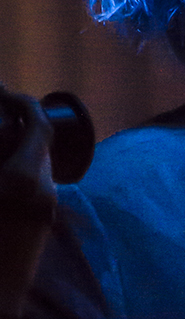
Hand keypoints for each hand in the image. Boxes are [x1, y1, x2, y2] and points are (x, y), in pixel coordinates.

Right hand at [0, 92, 56, 318]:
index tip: (1, 94)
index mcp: (26, 177)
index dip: (21, 102)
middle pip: (40, 143)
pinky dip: (16, 171)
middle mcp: (45, 189)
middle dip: (16, 124)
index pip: (39, 125)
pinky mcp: (43, 224)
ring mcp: (47, 209)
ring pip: (37, 164)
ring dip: (15, 149)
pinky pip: (34, 184)